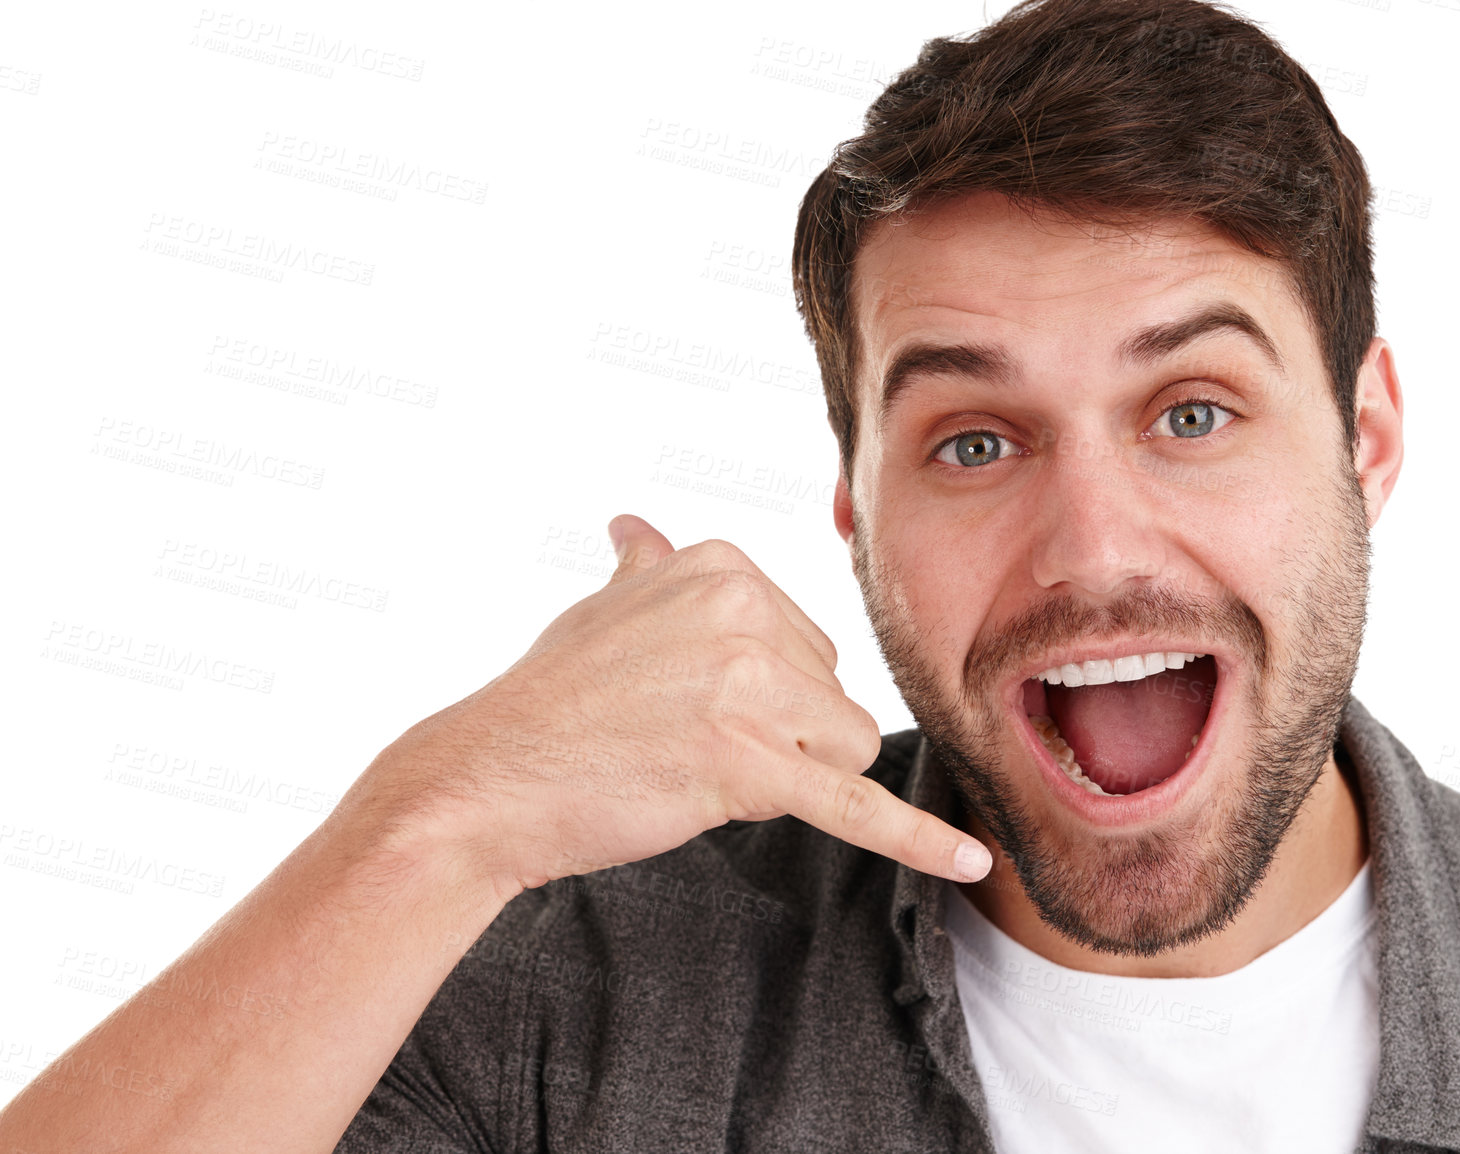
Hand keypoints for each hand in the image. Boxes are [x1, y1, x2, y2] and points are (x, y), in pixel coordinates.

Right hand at [362, 514, 992, 901]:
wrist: (488, 779)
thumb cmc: (548, 701)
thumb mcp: (601, 610)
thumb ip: (648, 568)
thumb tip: (635, 527)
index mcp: (721, 565)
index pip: (808, 643)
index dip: (763, 694)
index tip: (694, 706)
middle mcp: (743, 612)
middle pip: (830, 694)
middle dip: (777, 736)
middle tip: (681, 742)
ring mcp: (747, 688)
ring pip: (842, 747)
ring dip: (788, 777)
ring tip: (698, 771)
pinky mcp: (747, 767)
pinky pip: (852, 805)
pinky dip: (916, 839)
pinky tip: (972, 858)